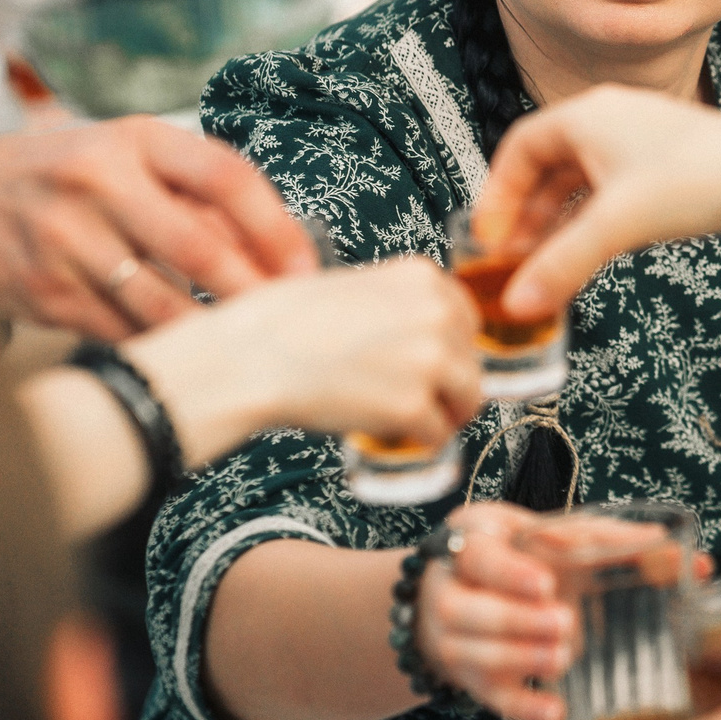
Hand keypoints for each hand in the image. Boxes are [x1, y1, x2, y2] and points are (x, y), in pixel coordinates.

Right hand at [0, 119, 316, 335]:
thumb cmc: (63, 175)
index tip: (304, 268)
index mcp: (135, 139)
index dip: (276, 228)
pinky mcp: (40, 291)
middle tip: (286, 318)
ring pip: (162, 304)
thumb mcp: (126, 156)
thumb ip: (193, 194)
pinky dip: (156, 343)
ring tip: (242, 341)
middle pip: (200, 248)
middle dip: (254, 292)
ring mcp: (63, 239)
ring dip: (209, 329)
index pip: (226, 177)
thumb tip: (273, 249)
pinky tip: (179, 350)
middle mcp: (97, 182)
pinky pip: (120, 331)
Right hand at [124, 258, 483, 464]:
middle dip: (447, 385)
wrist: (249, 358)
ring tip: (403, 420)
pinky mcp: (412, 406)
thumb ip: (400, 305)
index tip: (429, 364)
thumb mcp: (356, 288)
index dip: (447, 348)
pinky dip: (414, 442)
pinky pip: (438, 436)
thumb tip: (429, 336)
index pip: (467, 320)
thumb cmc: (285, 324)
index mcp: (423, 277)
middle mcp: (437, 313)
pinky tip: (383, 431)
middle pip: (471, 362)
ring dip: (440, 416)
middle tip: (410, 397)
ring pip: (467, 400)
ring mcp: (429, 360)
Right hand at [414, 503, 574, 719]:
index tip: (546, 584)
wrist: (462, 589)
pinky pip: (489, 697)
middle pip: (463, 610)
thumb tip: (661, 544)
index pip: (479, 557)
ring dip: (519, 660)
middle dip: (514, 619)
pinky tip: (555, 711)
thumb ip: (595, 537)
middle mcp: (447, 592)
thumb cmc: (510, 553)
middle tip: (563, 621)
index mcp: (469, 545)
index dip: (509, 573)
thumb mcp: (539, 531)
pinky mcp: (471, 676)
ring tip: (561, 657)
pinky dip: (523, 708)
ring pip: (471, 655)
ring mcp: (453, 638)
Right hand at [475, 85, 720, 320]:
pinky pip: (612, 200)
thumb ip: (562, 264)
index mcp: (589, 115)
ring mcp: (640, 148)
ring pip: (580, 189)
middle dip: (527, 218)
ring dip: (559, 228)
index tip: (488, 238)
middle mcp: (611, 123)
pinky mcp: (666, 175)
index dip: (498, 194)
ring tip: (542, 269)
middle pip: (548, 170)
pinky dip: (592, 229)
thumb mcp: (618, 223)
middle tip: (511, 263)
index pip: (519, 147)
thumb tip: (517, 304)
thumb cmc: (701, 180)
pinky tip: (585, 261)